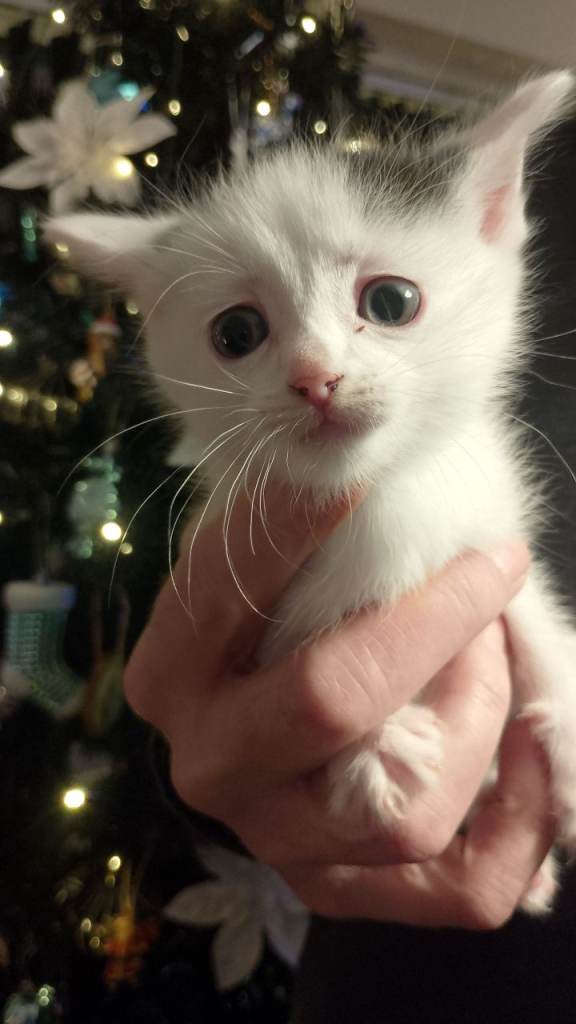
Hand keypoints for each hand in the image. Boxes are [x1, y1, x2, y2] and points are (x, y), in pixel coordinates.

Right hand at [124, 487, 552, 927]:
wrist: (258, 708)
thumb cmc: (268, 607)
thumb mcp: (262, 555)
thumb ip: (297, 518)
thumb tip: (357, 448)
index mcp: (168, 671)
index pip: (232, 587)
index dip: (309, 520)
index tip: (373, 467)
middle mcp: (208, 766)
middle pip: (330, 702)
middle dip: (433, 623)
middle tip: (487, 569)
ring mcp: (275, 841)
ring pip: (408, 808)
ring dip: (479, 712)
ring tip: (492, 647)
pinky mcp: (342, 888)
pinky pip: (464, 891)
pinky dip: (524, 825)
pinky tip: (533, 745)